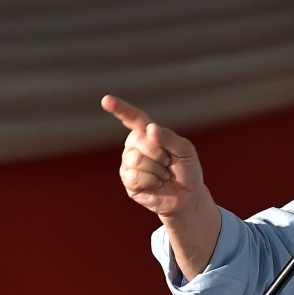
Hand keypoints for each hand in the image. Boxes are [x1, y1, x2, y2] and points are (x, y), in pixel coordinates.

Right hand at [101, 95, 205, 216]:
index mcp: (148, 133)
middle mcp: (135, 145)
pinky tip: (157, 184)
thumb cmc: (187, 169)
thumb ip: (169, 138)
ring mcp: (129, 163)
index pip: (134, 118)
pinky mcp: (128, 180)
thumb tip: (150, 129)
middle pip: (139, 140)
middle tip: (169, 163)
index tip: (106, 100)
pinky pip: (135, 176)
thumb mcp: (185, 150)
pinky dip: (152, 181)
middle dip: (159, 153)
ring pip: (137, 160)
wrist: (187, 195)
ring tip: (163, 174)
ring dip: (157, 170)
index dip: (120, 109)